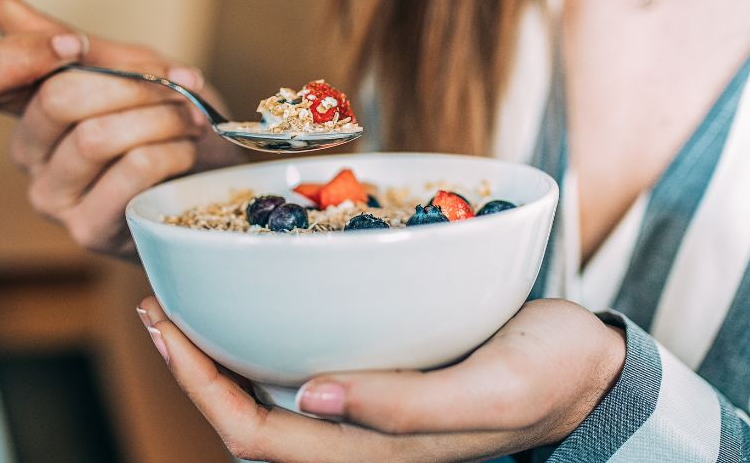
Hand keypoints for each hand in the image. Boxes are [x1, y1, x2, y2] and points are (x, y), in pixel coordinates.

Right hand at [0, 0, 241, 255]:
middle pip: (57, 99)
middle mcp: (30, 154)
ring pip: (96, 136)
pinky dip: (170, 151)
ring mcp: (53, 196)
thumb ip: (73, 41)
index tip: (76, 45)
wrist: (214, 179)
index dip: (22, 55)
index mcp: (29, 108)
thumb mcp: (130, 68)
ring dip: (159, 118)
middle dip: (131, 84)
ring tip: (189, 119)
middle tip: (177, 86)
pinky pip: (130, 171)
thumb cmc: (168, 121)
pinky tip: (186, 151)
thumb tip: (1, 2)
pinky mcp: (88, 229)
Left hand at [137, 297, 625, 462]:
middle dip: (193, 371)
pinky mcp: (382, 382)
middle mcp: (359, 441)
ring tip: (186, 304)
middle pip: (249, 422)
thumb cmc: (549, 376)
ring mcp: (367, 416)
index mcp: (376, 455)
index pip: (260, 438)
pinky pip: (303, 373)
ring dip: (220, 359)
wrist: (590, 371)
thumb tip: (311, 396)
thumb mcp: (493, 391)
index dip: (201, 390)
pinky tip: (257, 301)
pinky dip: (265, 342)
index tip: (166, 326)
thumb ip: (407, 407)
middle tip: (158, 305)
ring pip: (269, 401)